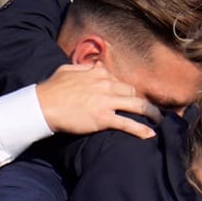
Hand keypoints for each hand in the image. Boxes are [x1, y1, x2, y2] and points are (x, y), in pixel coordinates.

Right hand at [35, 62, 161, 139]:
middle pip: (132, 93)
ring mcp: (106, 101)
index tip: (131, 99)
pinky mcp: (103, 118)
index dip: (127, 92)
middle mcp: (106, 85)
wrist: (41, 106)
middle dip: (141, 102)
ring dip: (151, 114)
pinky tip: (151, 135)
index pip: (121, 81)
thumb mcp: (68, 70)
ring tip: (159, 121)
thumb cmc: (52, 89)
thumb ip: (85, 67)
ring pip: (137, 106)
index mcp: (99, 73)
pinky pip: (128, 123)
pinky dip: (141, 129)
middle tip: (149, 112)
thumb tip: (95, 65)